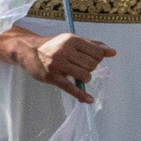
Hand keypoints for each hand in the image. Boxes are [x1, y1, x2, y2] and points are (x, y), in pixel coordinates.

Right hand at [0, 26, 116, 101]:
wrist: (27, 51)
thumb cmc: (54, 46)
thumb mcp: (71, 41)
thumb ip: (93, 46)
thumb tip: (113, 52)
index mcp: (71, 40)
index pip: (97, 53)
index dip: (97, 58)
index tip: (89, 59)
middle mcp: (64, 51)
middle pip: (92, 65)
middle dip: (90, 68)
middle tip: (79, 66)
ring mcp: (58, 64)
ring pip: (85, 75)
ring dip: (84, 78)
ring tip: (76, 74)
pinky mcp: (53, 77)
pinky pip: (71, 88)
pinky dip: (82, 95)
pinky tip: (89, 100)